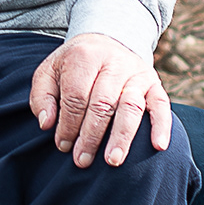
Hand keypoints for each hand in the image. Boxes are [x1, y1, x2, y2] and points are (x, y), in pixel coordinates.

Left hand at [28, 32, 172, 168]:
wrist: (104, 43)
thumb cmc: (73, 66)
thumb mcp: (49, 72)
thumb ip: (42, 97)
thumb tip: (47, 124)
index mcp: (84, 57)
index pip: (76, 96)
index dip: (68, 124)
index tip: (63, 146)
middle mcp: (113, 62)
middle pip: (103, 103)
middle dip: (91, 135)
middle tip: (82, 161)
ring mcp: (136, 72)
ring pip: (131, 106)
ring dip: (122, 136)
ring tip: (113, 161)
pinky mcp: (154, 83)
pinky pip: (162, 104)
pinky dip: (161, 126)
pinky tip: (158, 147)